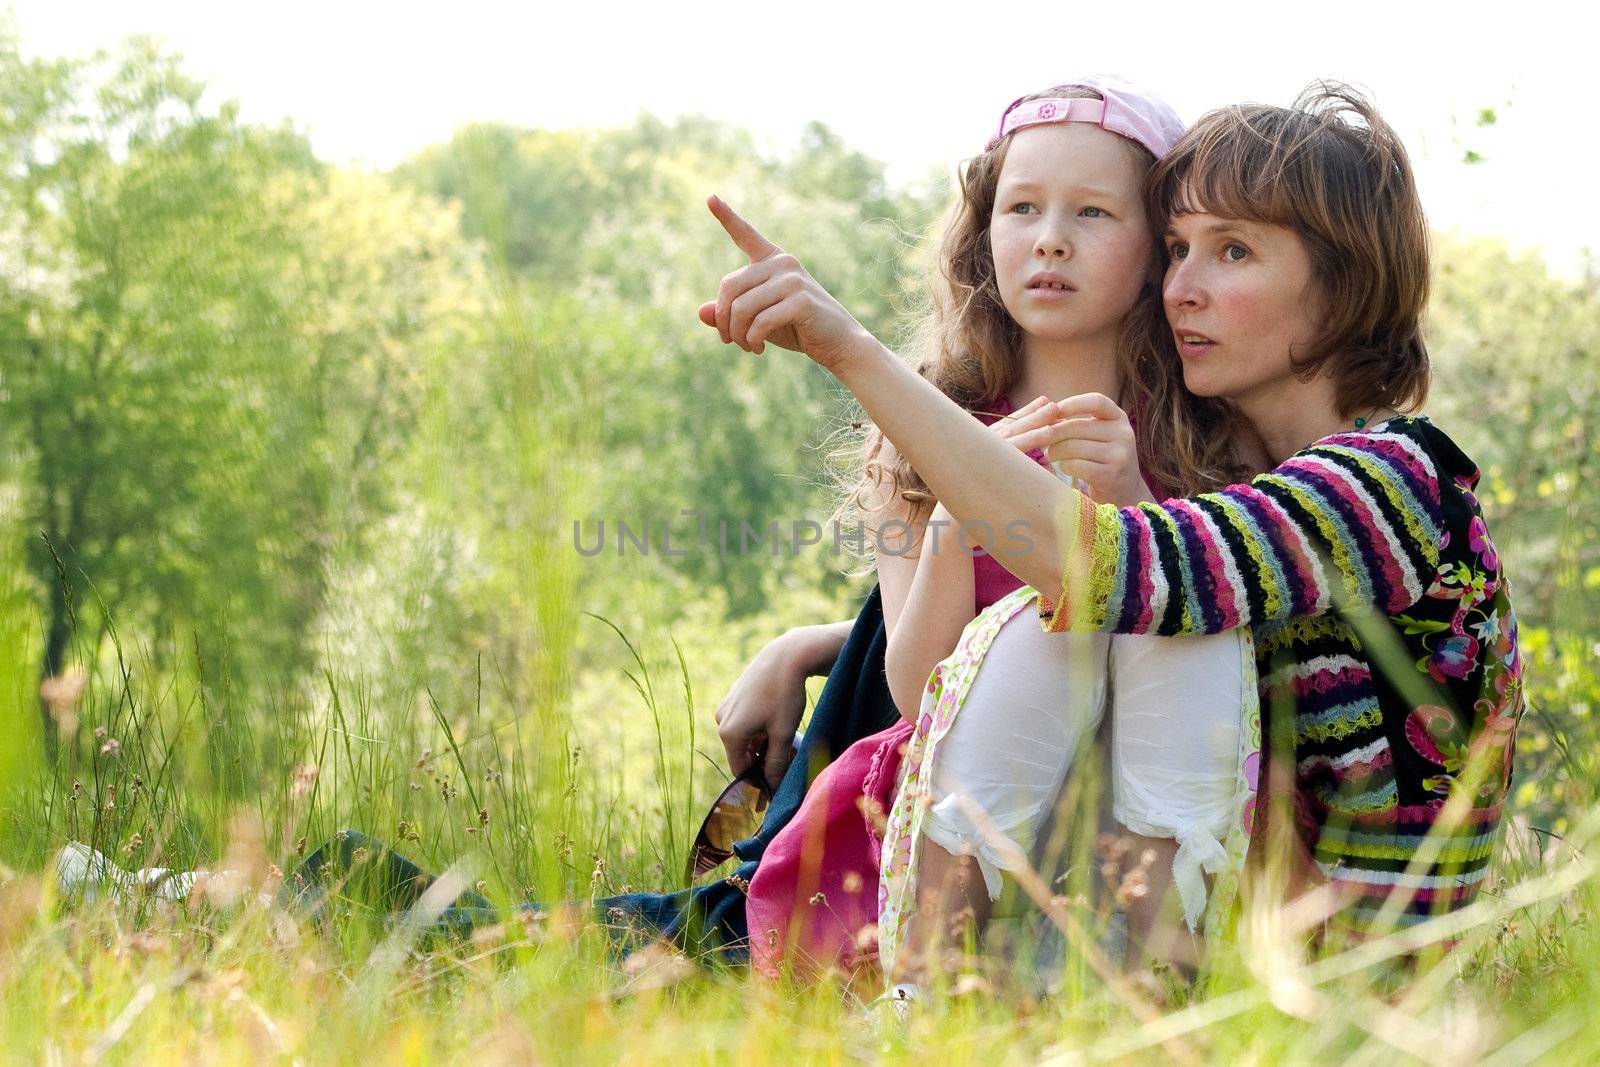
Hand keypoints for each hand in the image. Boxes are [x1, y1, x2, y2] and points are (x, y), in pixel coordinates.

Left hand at [696, 195, 873, 372]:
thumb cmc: (796, 328)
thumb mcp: (757, 320)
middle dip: (724, 318)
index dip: (726, 216)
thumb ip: (730, 313)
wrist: (838, 343)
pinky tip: (758, 347)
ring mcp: (793, 279)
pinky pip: (760, 321)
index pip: (746, 234)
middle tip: (729, 340)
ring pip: (742, 307)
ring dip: (738, 334)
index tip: (709, 197)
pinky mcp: (801, 301)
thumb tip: (701, 312)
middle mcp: (782, 263)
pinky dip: (752, 339)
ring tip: (747, 347)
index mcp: (773, 260)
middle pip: (730, 285)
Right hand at [714, 629, 809, 785]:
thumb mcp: (783, 734)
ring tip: (783, 735)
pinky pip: (743, 720)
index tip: (778, 778)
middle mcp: (721, 720)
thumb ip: (775, 764)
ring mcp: (725, 706)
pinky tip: (775, 717)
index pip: (740, 770)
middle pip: (741, 752)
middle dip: (761, 758)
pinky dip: (757, 725)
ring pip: (743, 736)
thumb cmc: (785, 696)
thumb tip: (771, 787)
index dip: (759, 778)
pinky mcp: (733, 695)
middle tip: (786, 755)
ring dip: (760, 741)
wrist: (786, 656)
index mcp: (730, 734)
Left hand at [1046, 392, 1153, 505]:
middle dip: (1052, 432)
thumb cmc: (1101, 459)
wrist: (1124, 491)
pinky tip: (1062, 467)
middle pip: (1078, 426)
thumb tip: (1044, 411)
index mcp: (1118, 418)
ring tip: (1049, 455)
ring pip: (1074, 446)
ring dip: (1054, 451)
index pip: (1096, 401)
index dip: (1072, 404)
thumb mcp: (1096, 436)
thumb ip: (1075, 423)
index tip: (1052, 410)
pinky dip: (1064, 465)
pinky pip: (1077, 465)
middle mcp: (1124, 433)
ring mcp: (1120, 455)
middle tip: (1038, 439)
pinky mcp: (1111, 475)